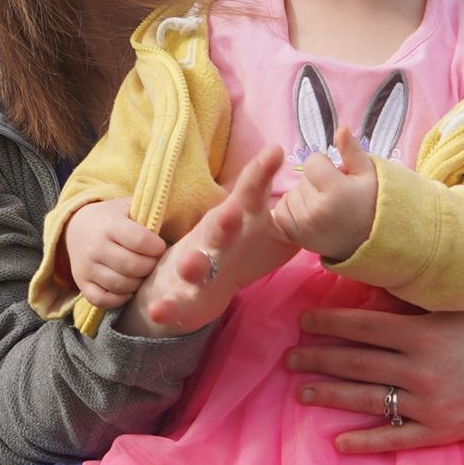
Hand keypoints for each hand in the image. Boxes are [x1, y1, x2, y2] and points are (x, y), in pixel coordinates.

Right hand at [66, 199, 164, 310]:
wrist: (76, 226)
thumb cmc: (114, 218)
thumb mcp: (130, 207)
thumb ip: (152, 216)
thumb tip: (183, 231)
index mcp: (111, 224)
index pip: (140, 241)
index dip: (157, 247)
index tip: (159, 247)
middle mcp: (97, 246)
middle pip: (133, 266)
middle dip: (150, 267)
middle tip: (153, 263)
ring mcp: (87, 267)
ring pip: (120, 285)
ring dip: (137, 284)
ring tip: (142, 274)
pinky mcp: (82, 283)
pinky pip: (102, 300)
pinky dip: (118, 299)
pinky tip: (128, 290)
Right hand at [133, 144, 292, 334]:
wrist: (190, 279)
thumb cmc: (235, 246)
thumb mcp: (258, 222)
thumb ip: (277, 201)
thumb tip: (305, 168)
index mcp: (235, 220)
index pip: (250, 193)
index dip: (261, 174)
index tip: (274, 152)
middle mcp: (212, 239)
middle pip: (218, 227)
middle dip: (225, 220)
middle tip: (233, 212)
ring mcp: (192, 266)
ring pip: (192, 264)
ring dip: (192, 264)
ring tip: (191, 263)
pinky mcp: (181, 296)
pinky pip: (173, 303)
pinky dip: (165, 307)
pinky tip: (158, 312)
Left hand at [270, 124, 377, 263]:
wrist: (367, 243)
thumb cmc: (368, 203)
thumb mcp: (367, 174)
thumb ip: (352, 151)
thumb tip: (340, 128)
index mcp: (336, 192)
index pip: (312, 162)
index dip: (324, 167)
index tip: (338, 180)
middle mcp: (317, 210)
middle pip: (301, 179)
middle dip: (315, 183)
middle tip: (334, 198)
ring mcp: (304, 226)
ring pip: (290, 193)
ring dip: (304, 196)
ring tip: (325, 209)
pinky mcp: (295, 236)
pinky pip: (282, 210)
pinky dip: (293, 210)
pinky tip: (312, 216)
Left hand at [284, 299, 463, 453]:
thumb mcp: (460, 304)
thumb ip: (417, 299)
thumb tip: (370, 287)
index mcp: (425, 331)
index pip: (363, 325)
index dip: (328, 323)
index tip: (303, 322)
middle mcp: (424, 368)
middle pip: (356, 362)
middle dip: (317, 359)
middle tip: (287, 358)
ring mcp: (432, 403)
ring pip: (367, 399)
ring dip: (329, 395)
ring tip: (301, 392)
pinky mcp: (442, 431)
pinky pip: (396, 437)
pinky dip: (365, 441)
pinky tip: (338, 443)